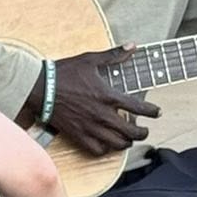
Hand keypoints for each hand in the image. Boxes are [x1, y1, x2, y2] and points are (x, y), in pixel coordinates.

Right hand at [42, 49, 161, 156]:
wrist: (40, 88)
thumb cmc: (64, 72)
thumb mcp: (90, 59)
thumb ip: (113, 55)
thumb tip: (132, 46)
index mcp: (107, 96)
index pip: (138, 107)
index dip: (152, 112)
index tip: (157, 113)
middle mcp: (102, 114)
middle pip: (131, 131)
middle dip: (142, 133)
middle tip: (145, 131)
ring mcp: (90, 127)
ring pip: (116, 143)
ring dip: (126, 143)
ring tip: (129, 140)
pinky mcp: (78, 135)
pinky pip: (97, 150)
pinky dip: (106, 150)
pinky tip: (108, 145)